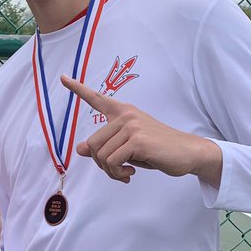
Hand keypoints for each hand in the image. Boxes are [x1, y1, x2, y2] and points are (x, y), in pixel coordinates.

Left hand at [60, 76, 221, 186]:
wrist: (186, 153)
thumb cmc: (157, 150)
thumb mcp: (127, 147)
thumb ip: (105, 145)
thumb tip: (80, 148)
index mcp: (123, 112)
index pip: (97, 98)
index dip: (78, 89)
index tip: (63, 78)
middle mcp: (125, 115)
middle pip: (93, 144)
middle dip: (101, 164)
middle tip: (117, 170)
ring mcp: (131, 125)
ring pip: (101, 155)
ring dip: (111, 171)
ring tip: (125, 172)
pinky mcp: (137, 139)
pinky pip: (112, 161)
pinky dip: (118, 173)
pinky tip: (131, 172)